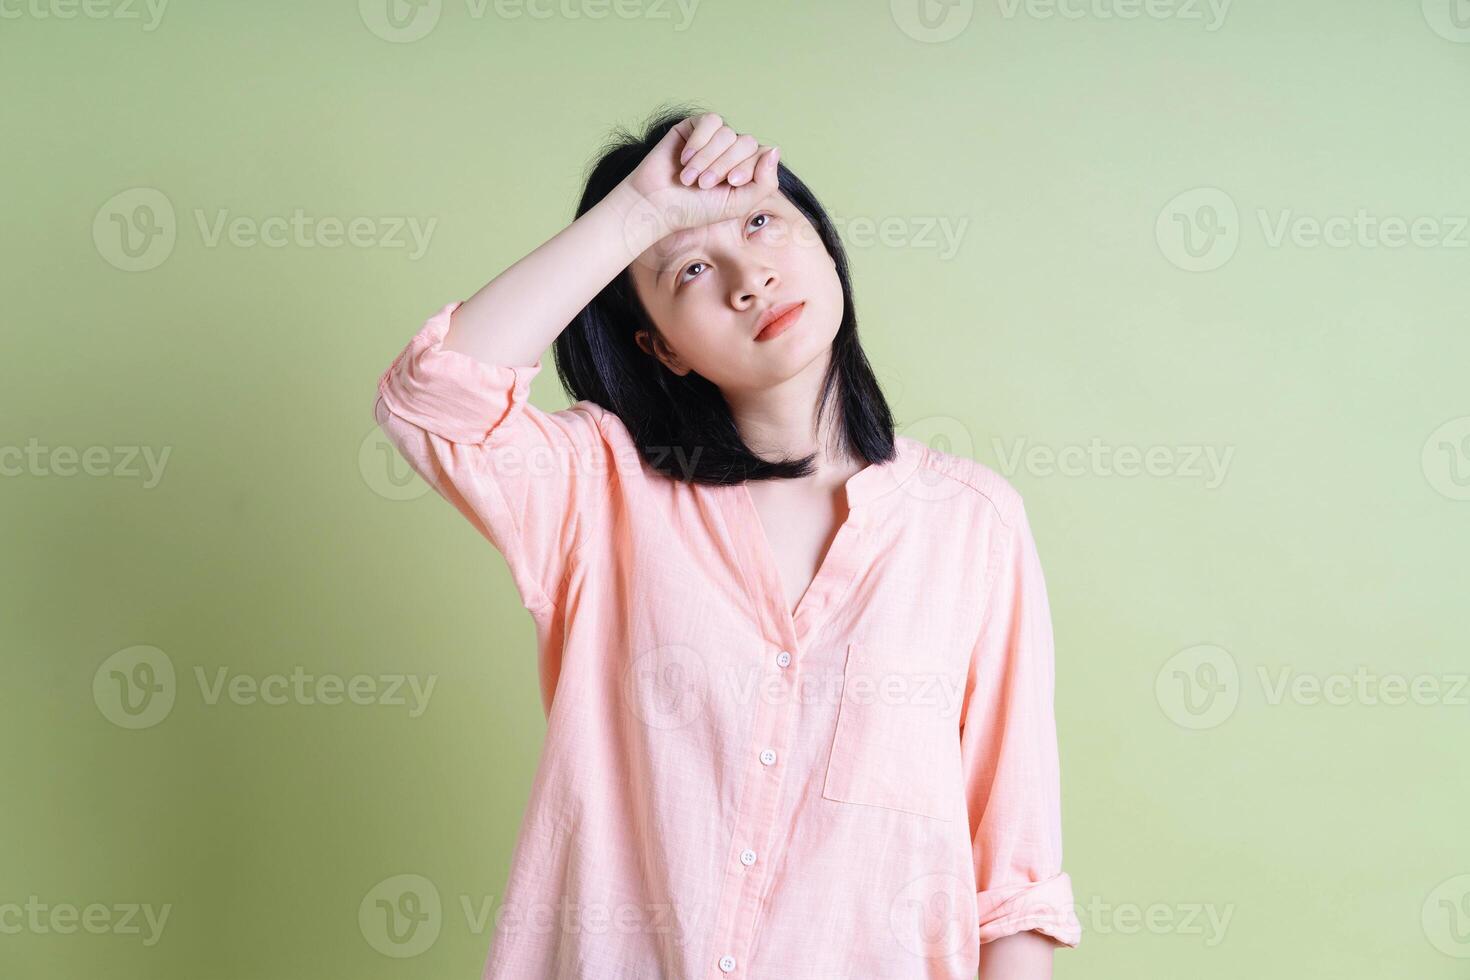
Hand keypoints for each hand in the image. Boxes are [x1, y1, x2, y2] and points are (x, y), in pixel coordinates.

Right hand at [620, 112, 780, 236]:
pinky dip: (699, 141)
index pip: (762, 155)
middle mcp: (731, 152)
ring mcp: (713, 139)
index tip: (731, 183)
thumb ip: (765, 182)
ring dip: (708, 158)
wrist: (656, 205)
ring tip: (689, 178)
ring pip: (727, 133)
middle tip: (704, 184)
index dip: (748, 167)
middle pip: (746, 142)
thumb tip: (775, 149)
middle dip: (725, 164)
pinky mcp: (694, 127)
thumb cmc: (695, 209)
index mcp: (745, 170)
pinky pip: (710, 122)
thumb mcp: (738, 204)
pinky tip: (685, 158)